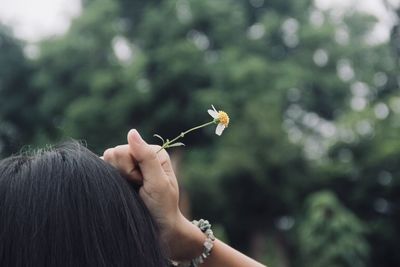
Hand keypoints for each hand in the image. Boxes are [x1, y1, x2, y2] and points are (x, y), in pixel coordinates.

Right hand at [102, 129, 203, 260]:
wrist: (159, 229)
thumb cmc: (162, 207)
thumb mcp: (157, 182)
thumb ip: (146, 157)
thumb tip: (131, 132)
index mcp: (153, 152)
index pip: (126, 149)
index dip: (131, 169)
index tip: (143, 183)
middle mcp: (140, 155)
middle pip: (114, 154)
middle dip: (123, 174)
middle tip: (138, 188)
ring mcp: (127, 165)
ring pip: (105, 162)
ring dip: (116, 179)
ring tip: (131, 191)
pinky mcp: (117, 176)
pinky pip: (101, 171)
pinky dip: (107, 182)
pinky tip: (120, 191)